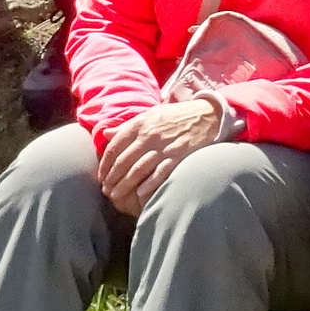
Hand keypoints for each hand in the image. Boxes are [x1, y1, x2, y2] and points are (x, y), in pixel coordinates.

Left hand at [96, 92, 223, 216]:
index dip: (105, 163)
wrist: (208, 116)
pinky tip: (139, 194)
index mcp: (140, 123)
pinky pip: (160, 173)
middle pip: (124, 160)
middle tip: (106, 191)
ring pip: (138, 169)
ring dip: (124, 184)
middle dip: (112, 178)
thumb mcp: (150, 115)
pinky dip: (148, 184)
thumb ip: (127, 126)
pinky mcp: (178, 155)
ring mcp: (164, 146)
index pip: (115, 146)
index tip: (101, 176)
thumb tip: (104, 134)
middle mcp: (150, 135)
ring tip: (116, 195)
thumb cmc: (176, 117)